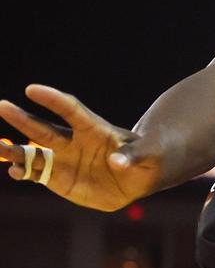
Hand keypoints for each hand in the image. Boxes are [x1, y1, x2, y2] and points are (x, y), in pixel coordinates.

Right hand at [0, 85, 158, 210]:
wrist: (140, 176)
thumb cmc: (147, 158)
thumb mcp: (148, 155)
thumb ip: (133, 156)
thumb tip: (118, 162)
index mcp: (94, 130)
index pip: (71, 110)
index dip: (53, 100)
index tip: (32, 89)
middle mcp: (73, 142)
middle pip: (44, 129)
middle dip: (22, 119)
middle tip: (2, 105)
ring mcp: (64, 160)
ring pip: (34, 153)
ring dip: (15, 150)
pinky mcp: (60, 178)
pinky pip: (37, 174)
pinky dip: (24, 172)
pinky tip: (14, 172)